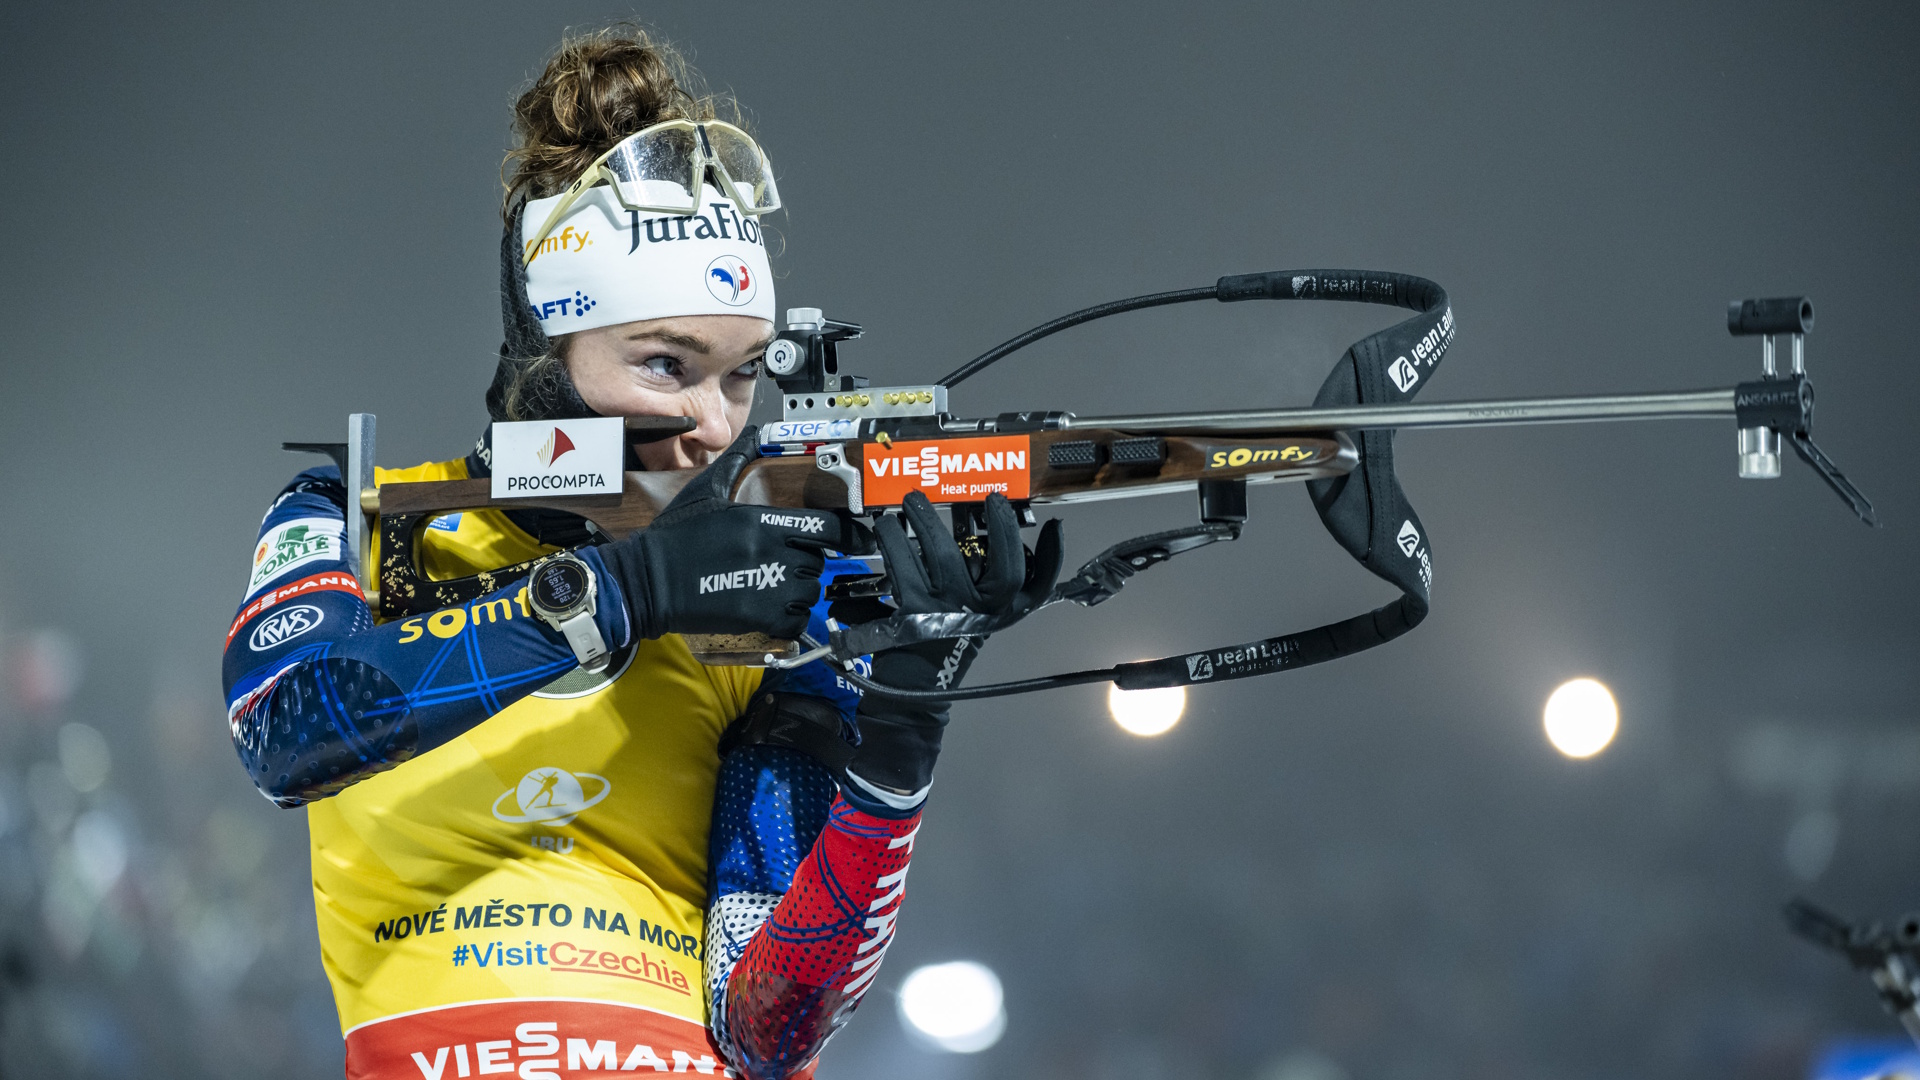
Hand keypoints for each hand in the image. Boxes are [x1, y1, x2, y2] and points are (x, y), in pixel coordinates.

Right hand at [598, 427, 865, 640]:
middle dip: (807, 562)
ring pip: (810, 592)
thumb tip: (753, 436)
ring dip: (800, 592)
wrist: (647, 580)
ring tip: (778, 589)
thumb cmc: (674, 536)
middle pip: (818, 561)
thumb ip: (735, 462)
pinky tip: (776, 613)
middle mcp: (772, 552)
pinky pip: (796, 622)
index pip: (825, 528)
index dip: (835, 534)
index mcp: (762, 521)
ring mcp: (767, 587)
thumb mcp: (704, 490)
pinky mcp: (758, 617)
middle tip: (786, 564)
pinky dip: (792, 620)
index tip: (833, 539)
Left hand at [835, 491, 1062, 802]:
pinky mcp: (910, 616)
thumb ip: (1021, 579)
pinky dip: (891, 541)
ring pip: (938, 555)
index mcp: (1004, 612)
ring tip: (911, 502)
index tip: (1024, 511)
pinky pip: (901, 567)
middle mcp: (980, 614)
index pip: (1034, 579)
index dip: (1039, 548)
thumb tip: (1053, 529)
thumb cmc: (956, 638)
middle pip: (988, 560)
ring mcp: (946, 615)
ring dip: (923, 520)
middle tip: (968, 495)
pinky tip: (886, 529)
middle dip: (980, 520)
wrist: (919, 685)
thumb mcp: (995, 612)